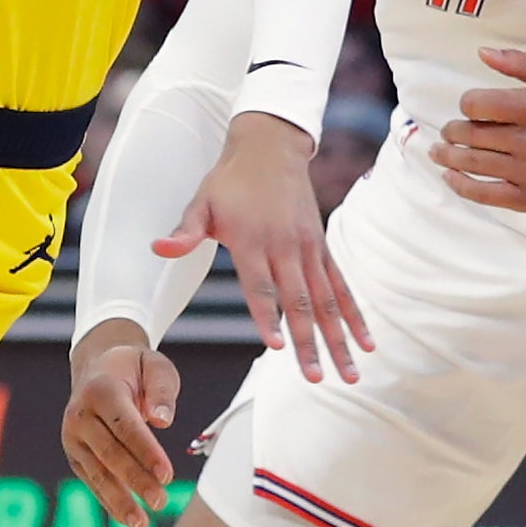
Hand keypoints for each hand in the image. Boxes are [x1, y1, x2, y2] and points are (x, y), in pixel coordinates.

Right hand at [63, 320, 182, 526]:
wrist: (98, 368)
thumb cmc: (134, 369)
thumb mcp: (155, 365)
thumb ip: (162, 391)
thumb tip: (163, 420)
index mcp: (100, 390)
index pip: (125, 426)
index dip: (146, 452)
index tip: (168, 475)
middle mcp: (80, 414)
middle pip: (110, 453)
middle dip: (135, 480)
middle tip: (161, 501)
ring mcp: (73, 437)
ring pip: (97, 473)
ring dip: (119, 500)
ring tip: (142, 524)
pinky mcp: (74, 455)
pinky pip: (93, 481)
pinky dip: (110, 501)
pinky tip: (128, 519)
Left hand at [164, 111, 366, 382]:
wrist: (270, 148)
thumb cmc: (229, 181)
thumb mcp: (201, 202)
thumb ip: (185, 232)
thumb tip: (157, 248)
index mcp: (252, 242)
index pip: (260, 287)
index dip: (267, 317)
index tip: (275, 347)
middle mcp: (285, 249)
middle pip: (298, 303)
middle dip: (308, 343)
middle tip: (316, 378)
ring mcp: (308, 250)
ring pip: (327, 301)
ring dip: (339, 339)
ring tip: (351, 374)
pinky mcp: (321, 249)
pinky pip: (342, 287)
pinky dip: (354, 315)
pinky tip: (367, 342)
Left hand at [433, 48, 525, 215]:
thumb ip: (519, 63)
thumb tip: (481, 53)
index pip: (477, 105)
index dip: (467, 104)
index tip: (472, 108)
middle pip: (471, 136)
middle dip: (453, 132)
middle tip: (450, 132)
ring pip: (473, 165)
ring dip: (449, 157)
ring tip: (440, 152)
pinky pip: (485, 195)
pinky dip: (461, 186)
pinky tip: (451, 177)